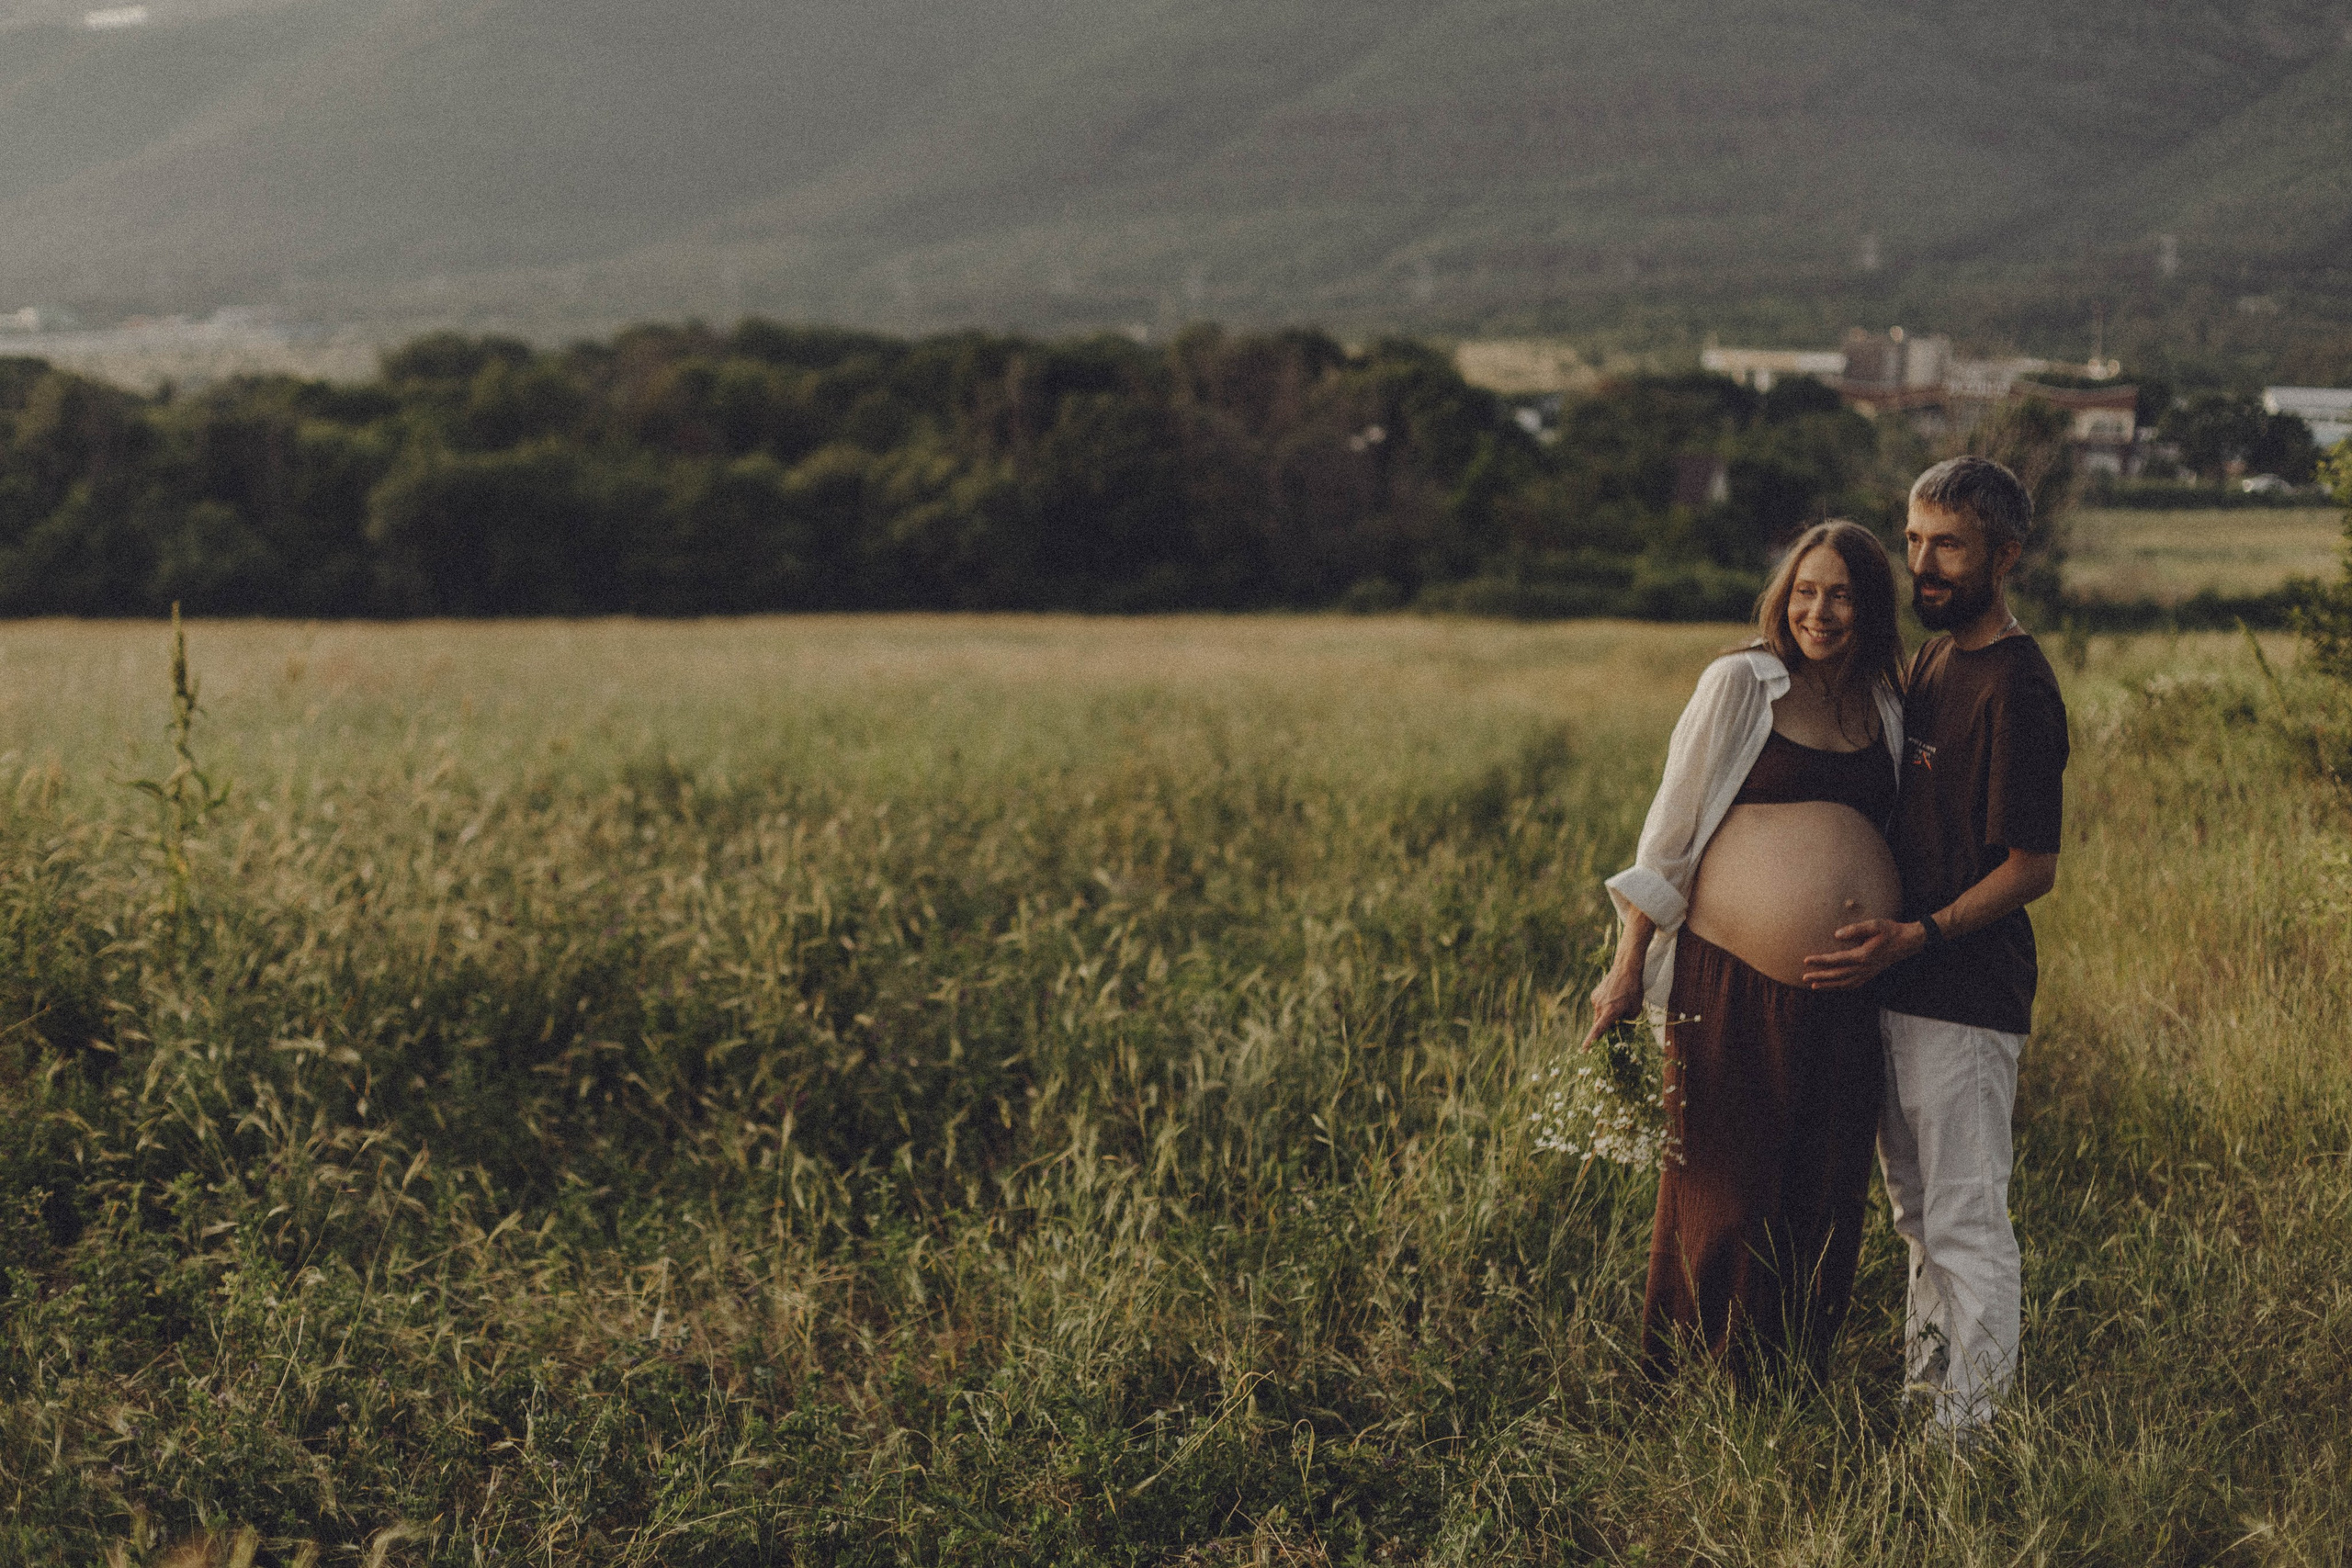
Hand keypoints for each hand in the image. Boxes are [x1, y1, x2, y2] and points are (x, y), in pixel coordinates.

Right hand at [1583, 965, 1644, 1047]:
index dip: (1590, 1041)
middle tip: (1616, 1026)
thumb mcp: (1636, 1009)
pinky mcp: (1594, 994)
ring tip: (1619, 1005)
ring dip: (1606, 1016)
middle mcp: (1600, 1007)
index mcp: (1610, 1012)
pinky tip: (1614, 999)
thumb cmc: (1633, 989)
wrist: (1626, 968)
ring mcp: (1595, 1000)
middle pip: (1598, 1024)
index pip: (1597, 1030)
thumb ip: (1627, 1021)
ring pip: (1599, 1015)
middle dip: (1605, 1028)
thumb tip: (1621, 1025)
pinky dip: (1604, 1007)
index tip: (1584, 1050)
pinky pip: (1598, 1006)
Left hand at [1801, 919, 1923, 990]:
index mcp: (1863, 955)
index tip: (1806, 960)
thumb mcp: (1875, 924)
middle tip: (1804, 978)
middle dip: (1820, 976)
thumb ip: (1855, 929)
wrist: (1907, 942)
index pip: (1836, 959)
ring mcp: (1868, 973)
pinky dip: (1841, 987)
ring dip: (1828, 985)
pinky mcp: (1870, 974)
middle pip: (1837, 975)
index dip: (1820, 960)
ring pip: (1844, 983)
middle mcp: (1865, 968)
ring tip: (1813, 986)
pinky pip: (1853, 985)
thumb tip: (1836, 935)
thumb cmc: (1890, 930)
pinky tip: (1832, 986)